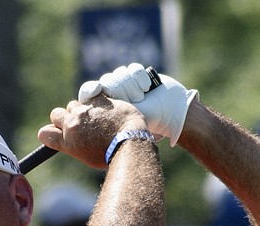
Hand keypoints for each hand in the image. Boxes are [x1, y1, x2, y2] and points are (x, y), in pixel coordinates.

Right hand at [39, 97, 148, 169]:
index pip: (44, 133)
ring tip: (95, 117)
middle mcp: (72, 125)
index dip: (51, 131)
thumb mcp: (87, 156)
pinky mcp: (98, 100)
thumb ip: (76, 145)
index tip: (59, 132)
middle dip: (64, 116)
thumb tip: (73, 139)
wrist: (129, 142)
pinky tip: (106, 110)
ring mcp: (84, 111)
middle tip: (78, 123)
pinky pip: (91, 96)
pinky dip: (97, 102)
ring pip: (73, 104)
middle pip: (55, 114)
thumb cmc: (111, 154)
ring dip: (80, 109)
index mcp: (67, 142)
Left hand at [78, 63, 197, 144]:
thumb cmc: (145, 124)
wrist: (170, 112)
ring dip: (132, 85)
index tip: (97, 90)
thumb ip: (103, 117)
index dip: (90, 90)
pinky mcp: (136, 74)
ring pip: (119, 73)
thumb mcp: (121, 123)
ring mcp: (124, 84)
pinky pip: (132, 68)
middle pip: (106, 81)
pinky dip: (140, 77)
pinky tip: (147, 87)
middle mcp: (112, 95)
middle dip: (121, 90)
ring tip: (141, 97)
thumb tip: (88, 111)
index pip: (88, 93)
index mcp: (103, 109)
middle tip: (133, 101)